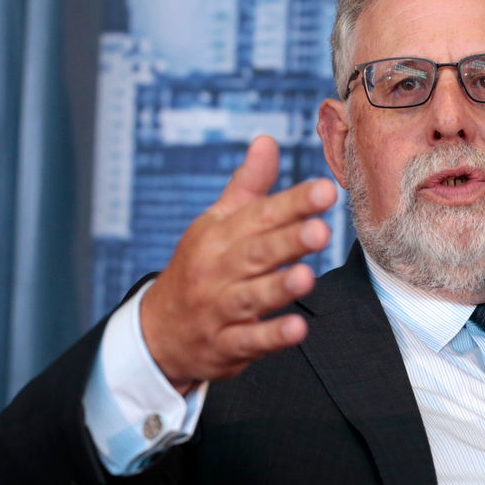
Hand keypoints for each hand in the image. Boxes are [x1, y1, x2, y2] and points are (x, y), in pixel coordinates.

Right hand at [139, 135, 336, 393]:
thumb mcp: (216, 223)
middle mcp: (217, 270)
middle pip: (256, 253)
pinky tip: (297, 329)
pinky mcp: (224, 345)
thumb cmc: (200, 268)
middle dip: (288, 241)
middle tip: (321, 230)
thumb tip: (268, 140)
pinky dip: (271, 336)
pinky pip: (248, 340)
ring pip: (250, 296)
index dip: (293, 203)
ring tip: (306, 277)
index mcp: (219, 235)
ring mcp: (219, 309)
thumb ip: (248, 187)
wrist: (158, 331)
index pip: (260, 215)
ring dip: (278, 287)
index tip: (326, 191)